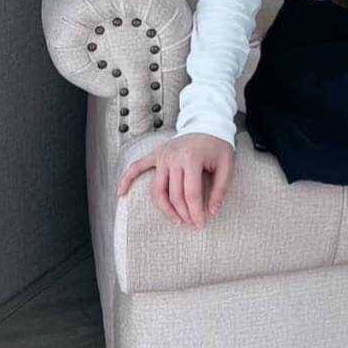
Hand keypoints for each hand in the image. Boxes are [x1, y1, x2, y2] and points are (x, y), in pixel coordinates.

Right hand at [116, 132, 234, 227]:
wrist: (207, 123)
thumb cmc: (218, 145)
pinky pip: (137, 167)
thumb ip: (220, 189)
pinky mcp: (156, 154)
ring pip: (157, 190)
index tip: (201, 224)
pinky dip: (127, 179)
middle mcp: (173, 158)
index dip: (196, 212)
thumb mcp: (227, 165)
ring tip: (176, 219)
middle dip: (184, 214)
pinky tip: (121, 193)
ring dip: (165, 208)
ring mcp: (162, 156)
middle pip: (174, 195)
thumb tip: (213, 212)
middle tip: (193, 224)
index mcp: (192, 159)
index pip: (191, 194)